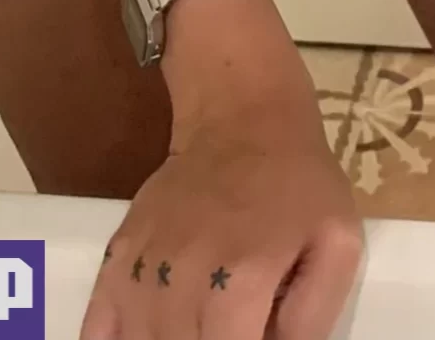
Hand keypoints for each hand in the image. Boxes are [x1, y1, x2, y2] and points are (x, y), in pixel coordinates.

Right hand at [83, 61, 361, 339]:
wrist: (242, 117)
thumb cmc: (297, 182)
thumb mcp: (337, 243)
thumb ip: (312, 318)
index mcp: (240, 280)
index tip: (251, 335)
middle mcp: (182, 278)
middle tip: (229, 324)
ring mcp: (142, 266)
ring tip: (197, 322)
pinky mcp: (117, 255)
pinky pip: (97, 326)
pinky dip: (118, 338)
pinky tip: (141, 332)